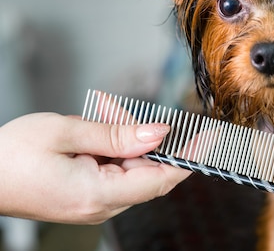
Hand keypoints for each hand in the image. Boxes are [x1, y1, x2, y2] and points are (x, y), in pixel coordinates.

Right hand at [0, 112, 189, 223]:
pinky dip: (111, 147)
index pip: (162, 179)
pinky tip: (95, 127)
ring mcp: (94, 203)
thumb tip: (159, 133)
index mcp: (98, 194)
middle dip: (143, 135)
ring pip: (131, 166)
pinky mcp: (87, 197)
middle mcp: (101, 205)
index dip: (190, 158)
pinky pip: (114, 169)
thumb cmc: (10, 156)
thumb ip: (117, 133)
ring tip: (98, 113)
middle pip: (147, 169)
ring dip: (123, 137)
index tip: (212, 138)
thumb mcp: (66, 131)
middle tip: (117, 110)